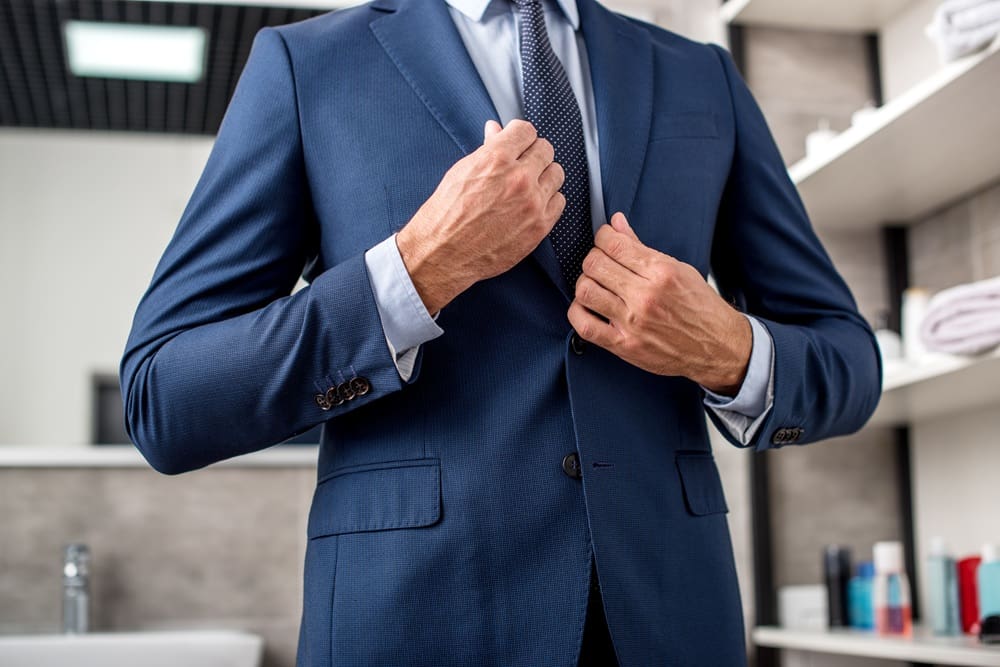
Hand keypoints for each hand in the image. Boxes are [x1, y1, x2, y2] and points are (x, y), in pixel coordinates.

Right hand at [396, 120, 565, 313]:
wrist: (444, 253)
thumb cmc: (446, 214)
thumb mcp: (462, 172)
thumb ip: (486, 149)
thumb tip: (496, 130)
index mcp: (496, 158)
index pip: (526, 130)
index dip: (520, 136)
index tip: (518, 144)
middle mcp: (518, 178)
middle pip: (545, 149)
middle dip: (533, 154)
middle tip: (523, 165)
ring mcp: (532, 203)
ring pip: (556, 173)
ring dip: (544, 176)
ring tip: (529, 185)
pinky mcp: (540, 226)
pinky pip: (559, 201)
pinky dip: (549, 200)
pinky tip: (533, 204)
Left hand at [567, 213, 752, 395]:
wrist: (716, 346)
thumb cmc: (700, 307)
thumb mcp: (679, 269)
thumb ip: (642, 248)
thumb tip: (616, 223)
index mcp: (661, 272)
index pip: (614, 244)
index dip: (602, 236)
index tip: (605, 239)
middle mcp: (645, 295)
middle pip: (595, 264)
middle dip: (593, 258)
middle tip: (601, 262)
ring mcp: (632, 322)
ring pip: (585, 290)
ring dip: (585, 283)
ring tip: (596, 285)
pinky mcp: (624, 345)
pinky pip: (584, 325)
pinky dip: (577, 312)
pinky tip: (587, 307)